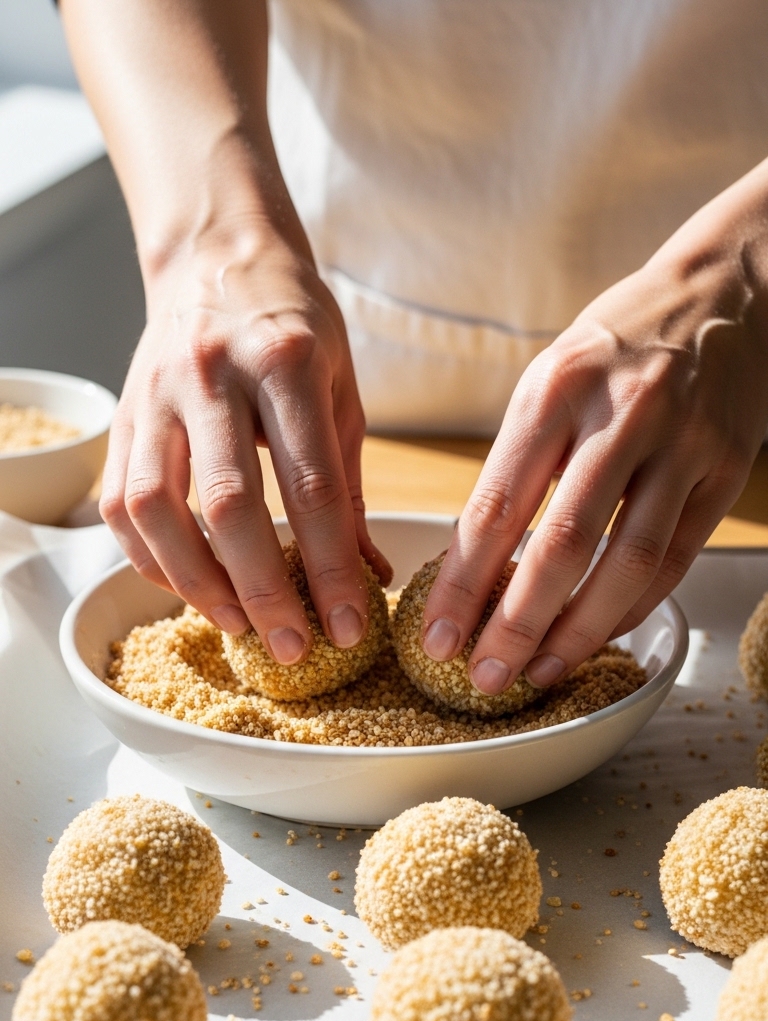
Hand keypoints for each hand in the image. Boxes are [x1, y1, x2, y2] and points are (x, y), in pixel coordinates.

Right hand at [101, 230, 390, 661]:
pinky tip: (189, 586)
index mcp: (285, 362)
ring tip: (239, 624)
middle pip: (230, 506)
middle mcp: (212, 374)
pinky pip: (120, 504)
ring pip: (156, 510)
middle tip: (294, 646)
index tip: (347, 624)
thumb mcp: (341, 391)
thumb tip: (368, 577)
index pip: (311, 486)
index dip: (330, 566)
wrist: (217, 256)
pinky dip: (151, 558)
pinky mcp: (122, 416)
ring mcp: (156, 394)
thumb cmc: (294, 327)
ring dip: (197, 583)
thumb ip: (350, 485)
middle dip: (264, 590)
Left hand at [422, 195, 767, 693]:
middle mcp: (621, 414)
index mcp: (555, 388)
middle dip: (515, 624)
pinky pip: (674, 559)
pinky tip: (597, 636)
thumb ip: (518, 464)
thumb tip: (475, 566)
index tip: (437, 637)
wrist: (727, 291)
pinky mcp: (725, 470)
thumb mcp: (551, 379)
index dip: (462, 584)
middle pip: (562, 544)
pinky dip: (632, 607)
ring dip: (578, 632)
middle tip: (486, 676)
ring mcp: (682, 444)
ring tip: (540, 671)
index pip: (496, 506)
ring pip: (627, 563)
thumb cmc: (618, 344)